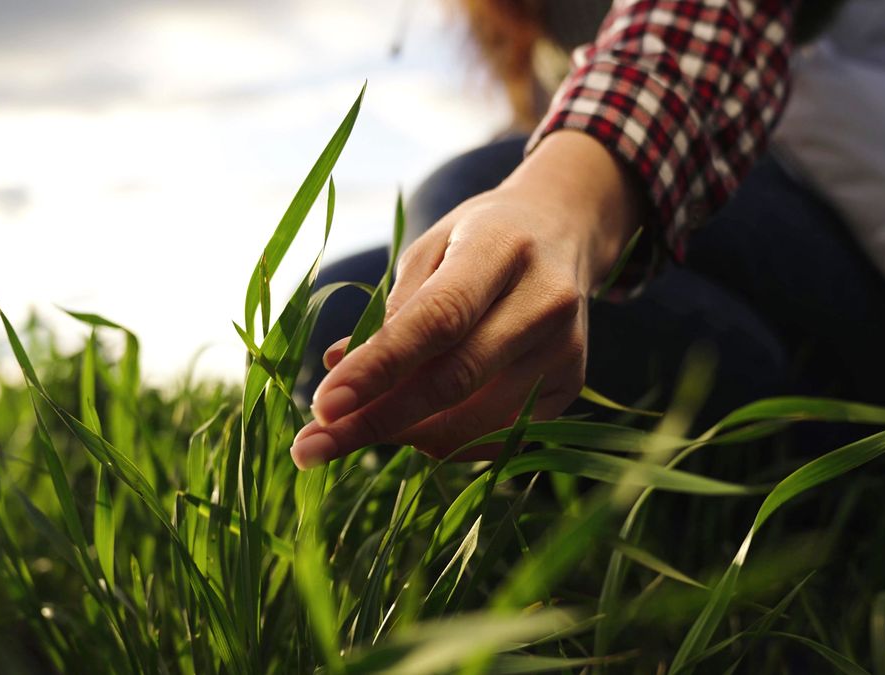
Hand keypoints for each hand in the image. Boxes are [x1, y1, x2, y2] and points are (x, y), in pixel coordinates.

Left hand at [290, 131, 640, 468]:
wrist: (563, 231)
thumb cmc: (479, 238)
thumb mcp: (430, 247)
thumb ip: (391, 310)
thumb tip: (338, 371)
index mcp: (502, 249)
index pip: (437, 320)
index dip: (377, 368)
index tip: (322, 406)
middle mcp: (545, 302)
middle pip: (455, 380)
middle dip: (376, 420)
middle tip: (311, 447)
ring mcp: (566, 350)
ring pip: (475, 421)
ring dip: (404, 436)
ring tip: (352, 432)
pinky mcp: (572, 386)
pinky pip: (498, 436)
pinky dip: (444, 441)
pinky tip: (408, 427)